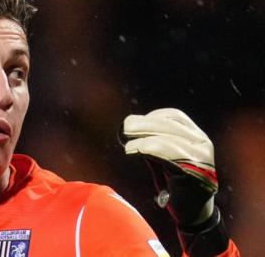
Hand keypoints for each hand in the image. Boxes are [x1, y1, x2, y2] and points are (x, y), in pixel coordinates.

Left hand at [121, 108, 215, 224]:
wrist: (193, 213)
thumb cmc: (175, 185)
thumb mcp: (164, 159)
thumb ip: (154, 144)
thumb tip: (132, 128)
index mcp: (197, 137)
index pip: (175, 116)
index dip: (153, 116)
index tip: (134, 121)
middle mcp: (203, 144)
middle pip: (169, 125)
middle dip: (144, 124)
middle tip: (126, 127)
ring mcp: (201, 157)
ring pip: (168, 139)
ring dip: (144, 139)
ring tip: (127, 144)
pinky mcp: (195, 171)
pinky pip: (169, 155)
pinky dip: (149, 149)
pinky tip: (135, 150)